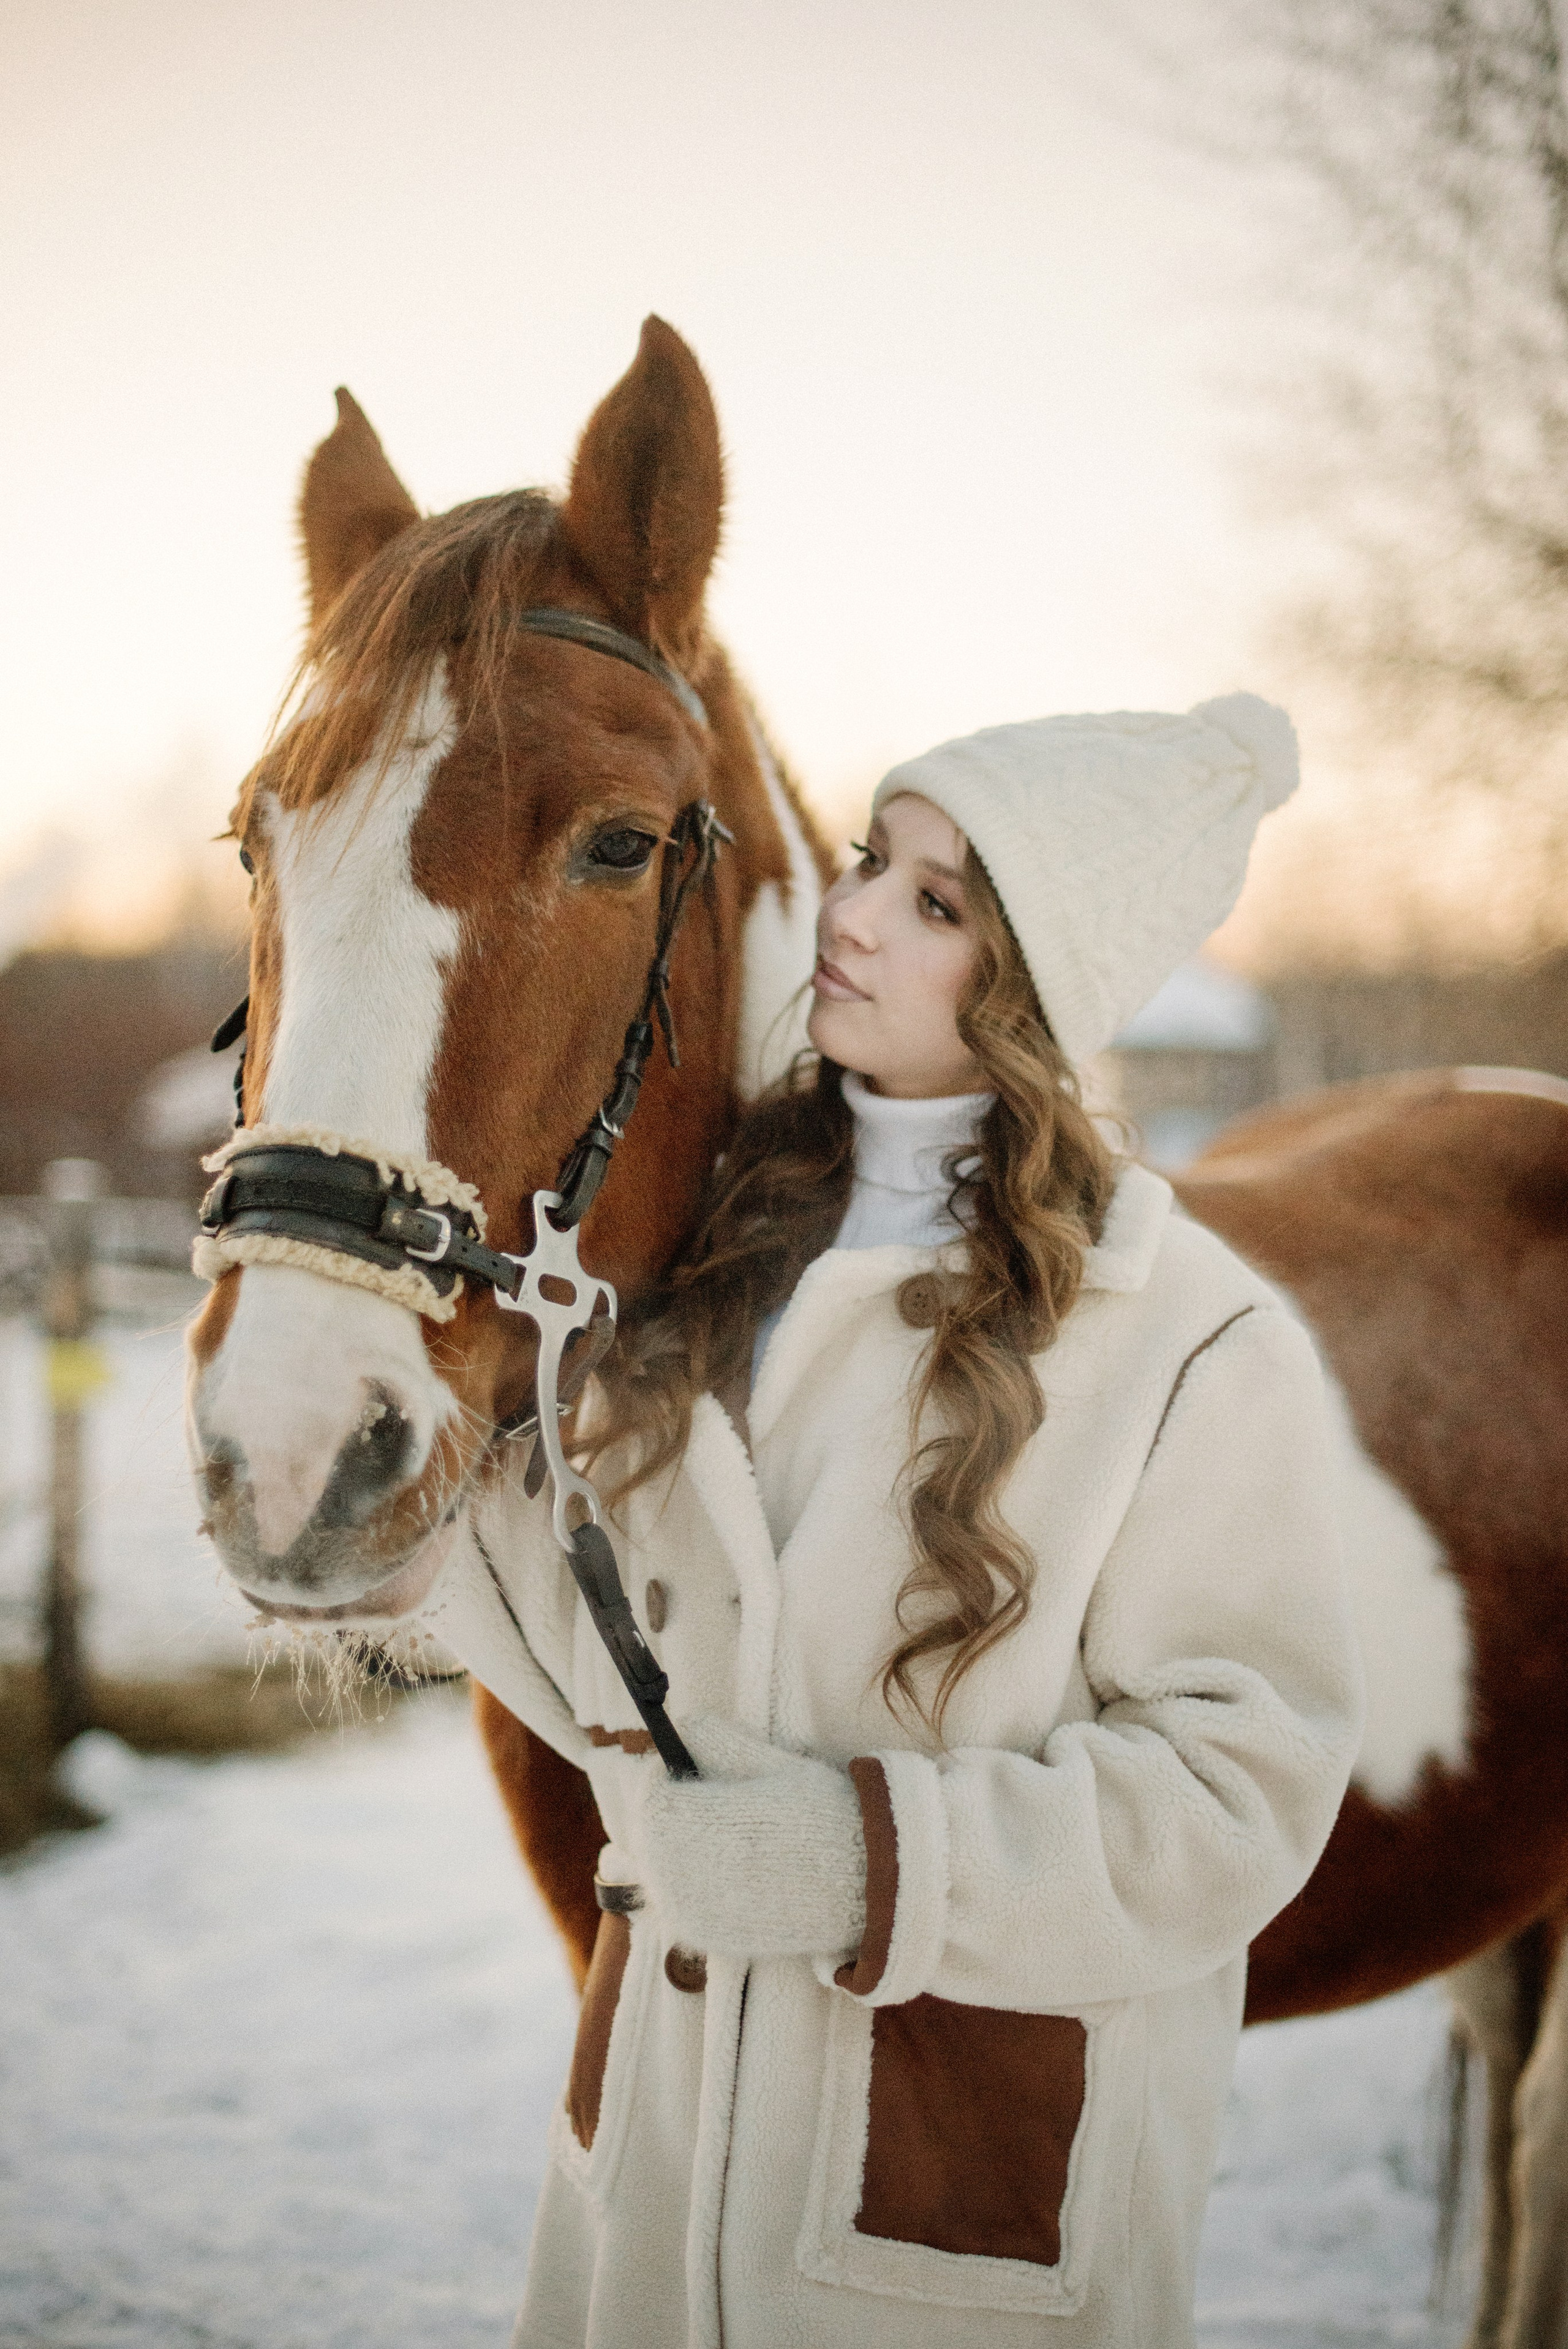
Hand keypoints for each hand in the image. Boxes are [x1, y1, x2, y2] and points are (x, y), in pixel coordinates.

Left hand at [633, 1716, 866, 1959]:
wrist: (868, 1883)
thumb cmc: (824, 1814)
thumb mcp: (772, 1763)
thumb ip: (719, 1741)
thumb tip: (683, 1724)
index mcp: (695, 1824)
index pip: (650, 1794)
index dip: (665, 1773)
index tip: (687, 1761)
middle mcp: (683, 1875)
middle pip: (650, 1833)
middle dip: (670, 1808)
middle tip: (704, 1792)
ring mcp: (695, 1913)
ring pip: (662, 1870)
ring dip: (679, 1845)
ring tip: (721, 1829)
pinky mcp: (710, 1940)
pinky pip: (681, 1903)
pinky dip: (693, 1882)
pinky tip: (731, 1867)